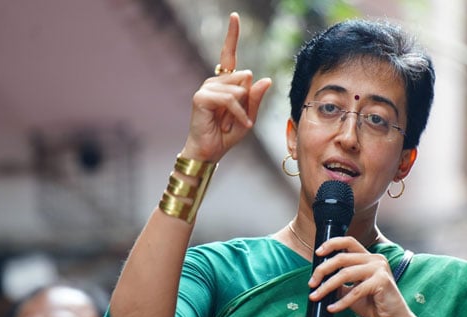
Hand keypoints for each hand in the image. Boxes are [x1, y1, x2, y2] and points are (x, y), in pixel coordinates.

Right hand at [182, 12, 271, 162]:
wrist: (210, 151)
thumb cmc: (227, 134)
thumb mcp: (248, 116)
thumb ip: (256, 99)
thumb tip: (265, 79)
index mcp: (226, 83)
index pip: (229, 55)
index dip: (232, 35)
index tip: (234, 16)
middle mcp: (215, 81)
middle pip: (245, 77)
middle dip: (247, 101)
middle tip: (235, 118)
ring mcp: (206, 88)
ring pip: (238, 89)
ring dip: (240, 110)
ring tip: (229, 123)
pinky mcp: (201, 97)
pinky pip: (229, 99)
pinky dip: (236, 113)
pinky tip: (232, 124)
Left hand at [307, 237, 421, 316]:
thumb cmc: (376, 305)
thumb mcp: (353, 291)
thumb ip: (340, 283)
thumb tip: (320, 281)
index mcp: (369, 258)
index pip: (349, 242)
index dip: (331, 244)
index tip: (318, 253)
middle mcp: (375, 259)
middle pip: (342, 258)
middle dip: (322, 270)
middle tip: (311, 283)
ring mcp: (379, 269)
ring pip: (345, 273)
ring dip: (327, 286)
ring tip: (316, 296)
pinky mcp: (381, 282)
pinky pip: (355, 291)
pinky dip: (341, 301)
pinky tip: (332, 308)